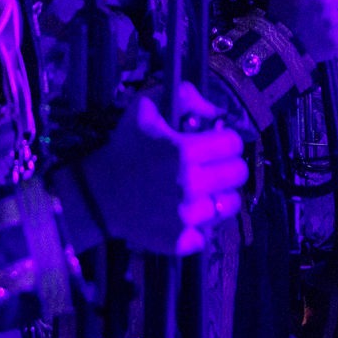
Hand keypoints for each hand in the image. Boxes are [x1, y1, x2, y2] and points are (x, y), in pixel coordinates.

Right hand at [81, 82, 246, 254]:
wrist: (98, 194)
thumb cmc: (125, 147)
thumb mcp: (146, 106)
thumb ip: (186, 96)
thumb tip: (218, 111)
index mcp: (185, 151)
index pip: (235, 143)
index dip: (225, 139)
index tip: (213, 143)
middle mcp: (191, 185)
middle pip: (239, 174)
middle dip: (227, 166)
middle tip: (210, 167)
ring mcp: (188, 217)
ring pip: (230, 204)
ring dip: (218, 196)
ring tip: (199, 191)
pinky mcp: (182, 241)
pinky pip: (210, 232)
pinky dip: (200, 225)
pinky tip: (184, 213)